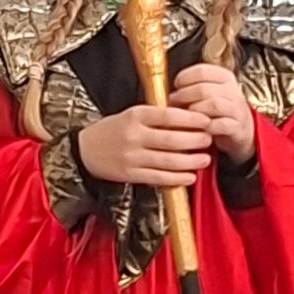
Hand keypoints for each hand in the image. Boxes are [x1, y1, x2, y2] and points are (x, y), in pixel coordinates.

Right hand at [78, 104, 212, 189]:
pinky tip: (190, 176)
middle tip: (209, 139)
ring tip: (205, 158)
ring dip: (191, 161)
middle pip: (172, 139)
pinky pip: (159, 177)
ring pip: (168, 160)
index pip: (168, 116)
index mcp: (134, 116)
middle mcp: (133, 136)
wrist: (84, 150)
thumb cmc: (113, 130)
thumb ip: (156, 116)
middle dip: (195, 140)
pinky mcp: (130, 174)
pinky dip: (177, 178)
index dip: (191, 119)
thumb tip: (189, 118)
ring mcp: (132, 157)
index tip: (206, 120)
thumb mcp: (130, 114)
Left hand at [172, 63, 257, 166]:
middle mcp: (232, 90)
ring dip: (194, 111)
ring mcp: (236, 108)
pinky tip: (197, 128)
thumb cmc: (217, 109)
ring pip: (213, 105)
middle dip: (184, 96)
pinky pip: (220, 124)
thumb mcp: (206, 93)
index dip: (184, 77)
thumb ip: (190, 88)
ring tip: (185, 116)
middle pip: (204, 88)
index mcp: (223, 77)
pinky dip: (205, 126)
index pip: (202, 71)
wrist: (240, 129)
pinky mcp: (237, 126)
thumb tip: (164, 91)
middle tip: (174, 104)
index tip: (176, 86)